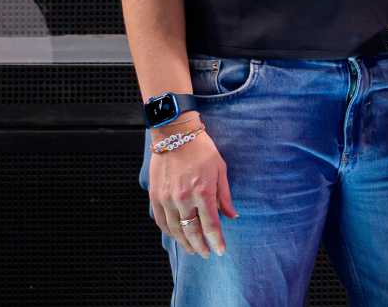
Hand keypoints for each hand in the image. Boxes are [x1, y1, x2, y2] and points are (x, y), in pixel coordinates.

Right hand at [149, 120, 235, 256]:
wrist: (174, 134)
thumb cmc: (201, 149)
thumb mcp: (220, 169)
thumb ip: (225, 195)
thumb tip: (232, 216)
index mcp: (203, 191)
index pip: (211, 225)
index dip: (217, 241)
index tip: (221, 251)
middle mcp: (184, 198)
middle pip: (192, 232)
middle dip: (201, 246)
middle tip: (207, 254)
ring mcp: (167, 198)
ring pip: (176, 230)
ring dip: (185, 243)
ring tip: (192, 249)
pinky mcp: (155, 196)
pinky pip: (161, 221)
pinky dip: (169, 231)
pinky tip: (176, 235)